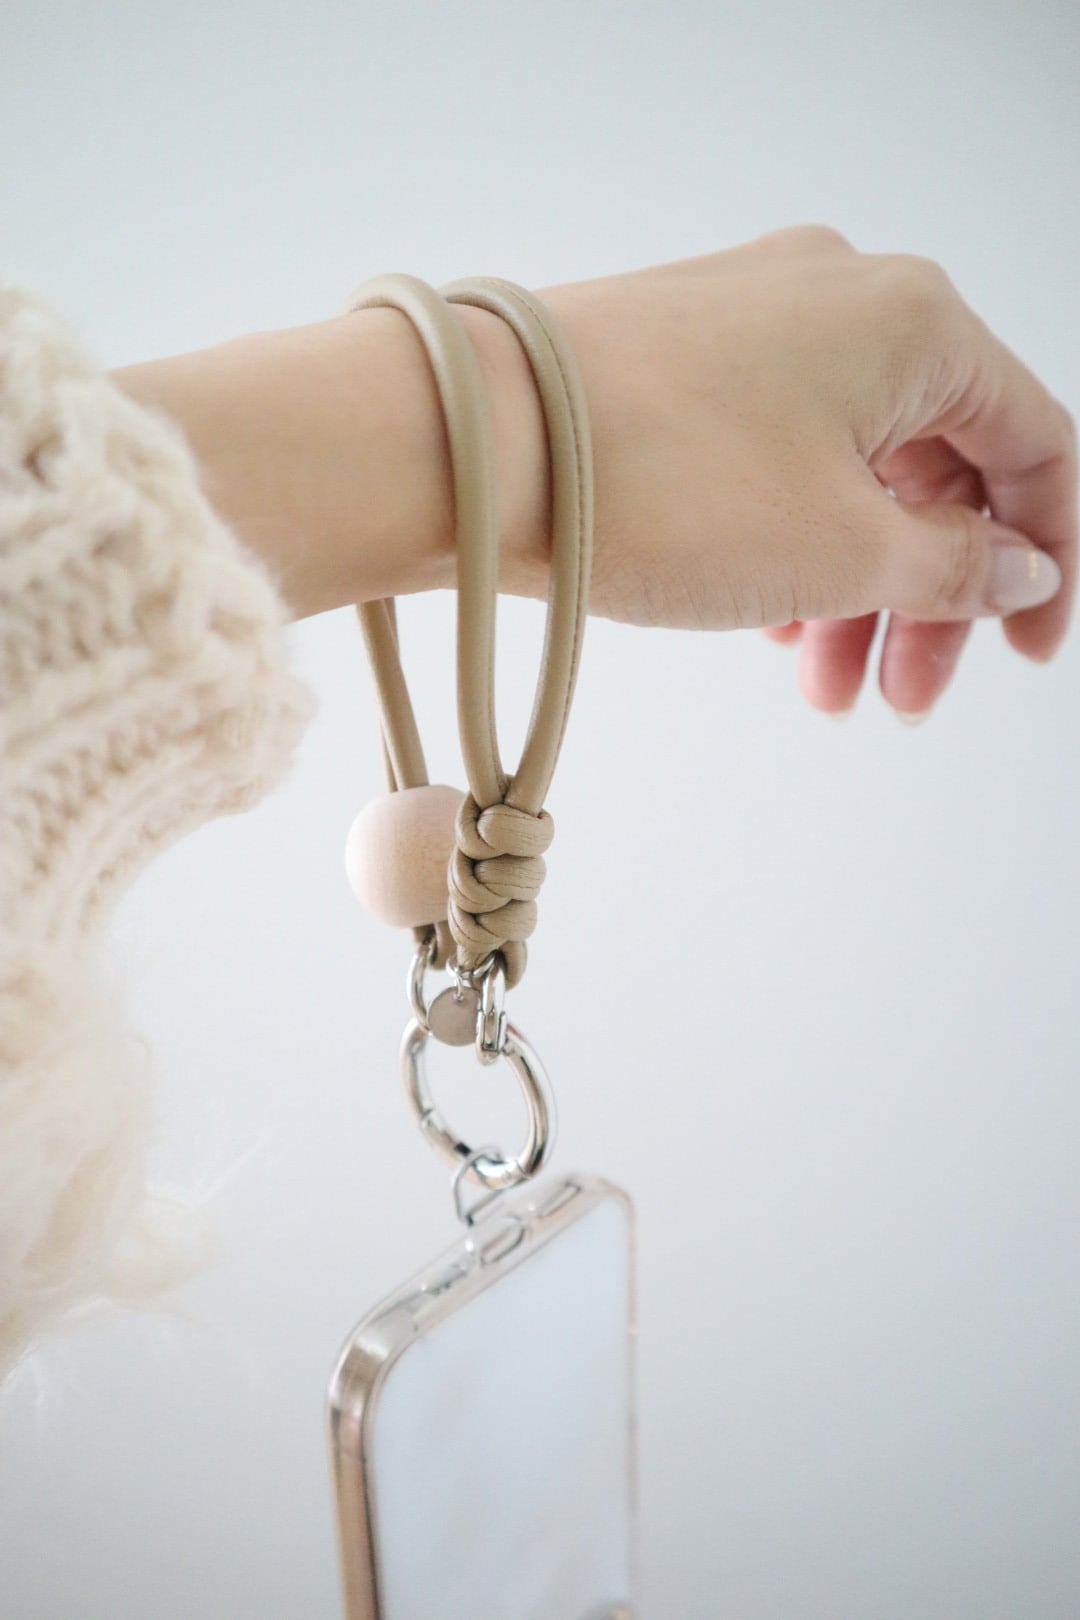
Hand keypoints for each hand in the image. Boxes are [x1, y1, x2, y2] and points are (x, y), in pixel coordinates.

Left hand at [491, 228, 1075, 717]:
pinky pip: (772, 458)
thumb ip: (953, 567)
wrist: (468, 443)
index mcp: (913, 321)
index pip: (1033, 443)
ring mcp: (751, 320)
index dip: (1047, 559)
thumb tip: (1016, 569)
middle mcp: (840, 298)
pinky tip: (763, 619)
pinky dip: (787, 541)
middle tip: (901, 696)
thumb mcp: (842, 550)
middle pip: (935, 465)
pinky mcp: (677, 358)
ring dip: (851, 585)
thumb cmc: (659, 481)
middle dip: (929, 595)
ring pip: (846, 470)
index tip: (1026, 652)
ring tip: (819, 686)